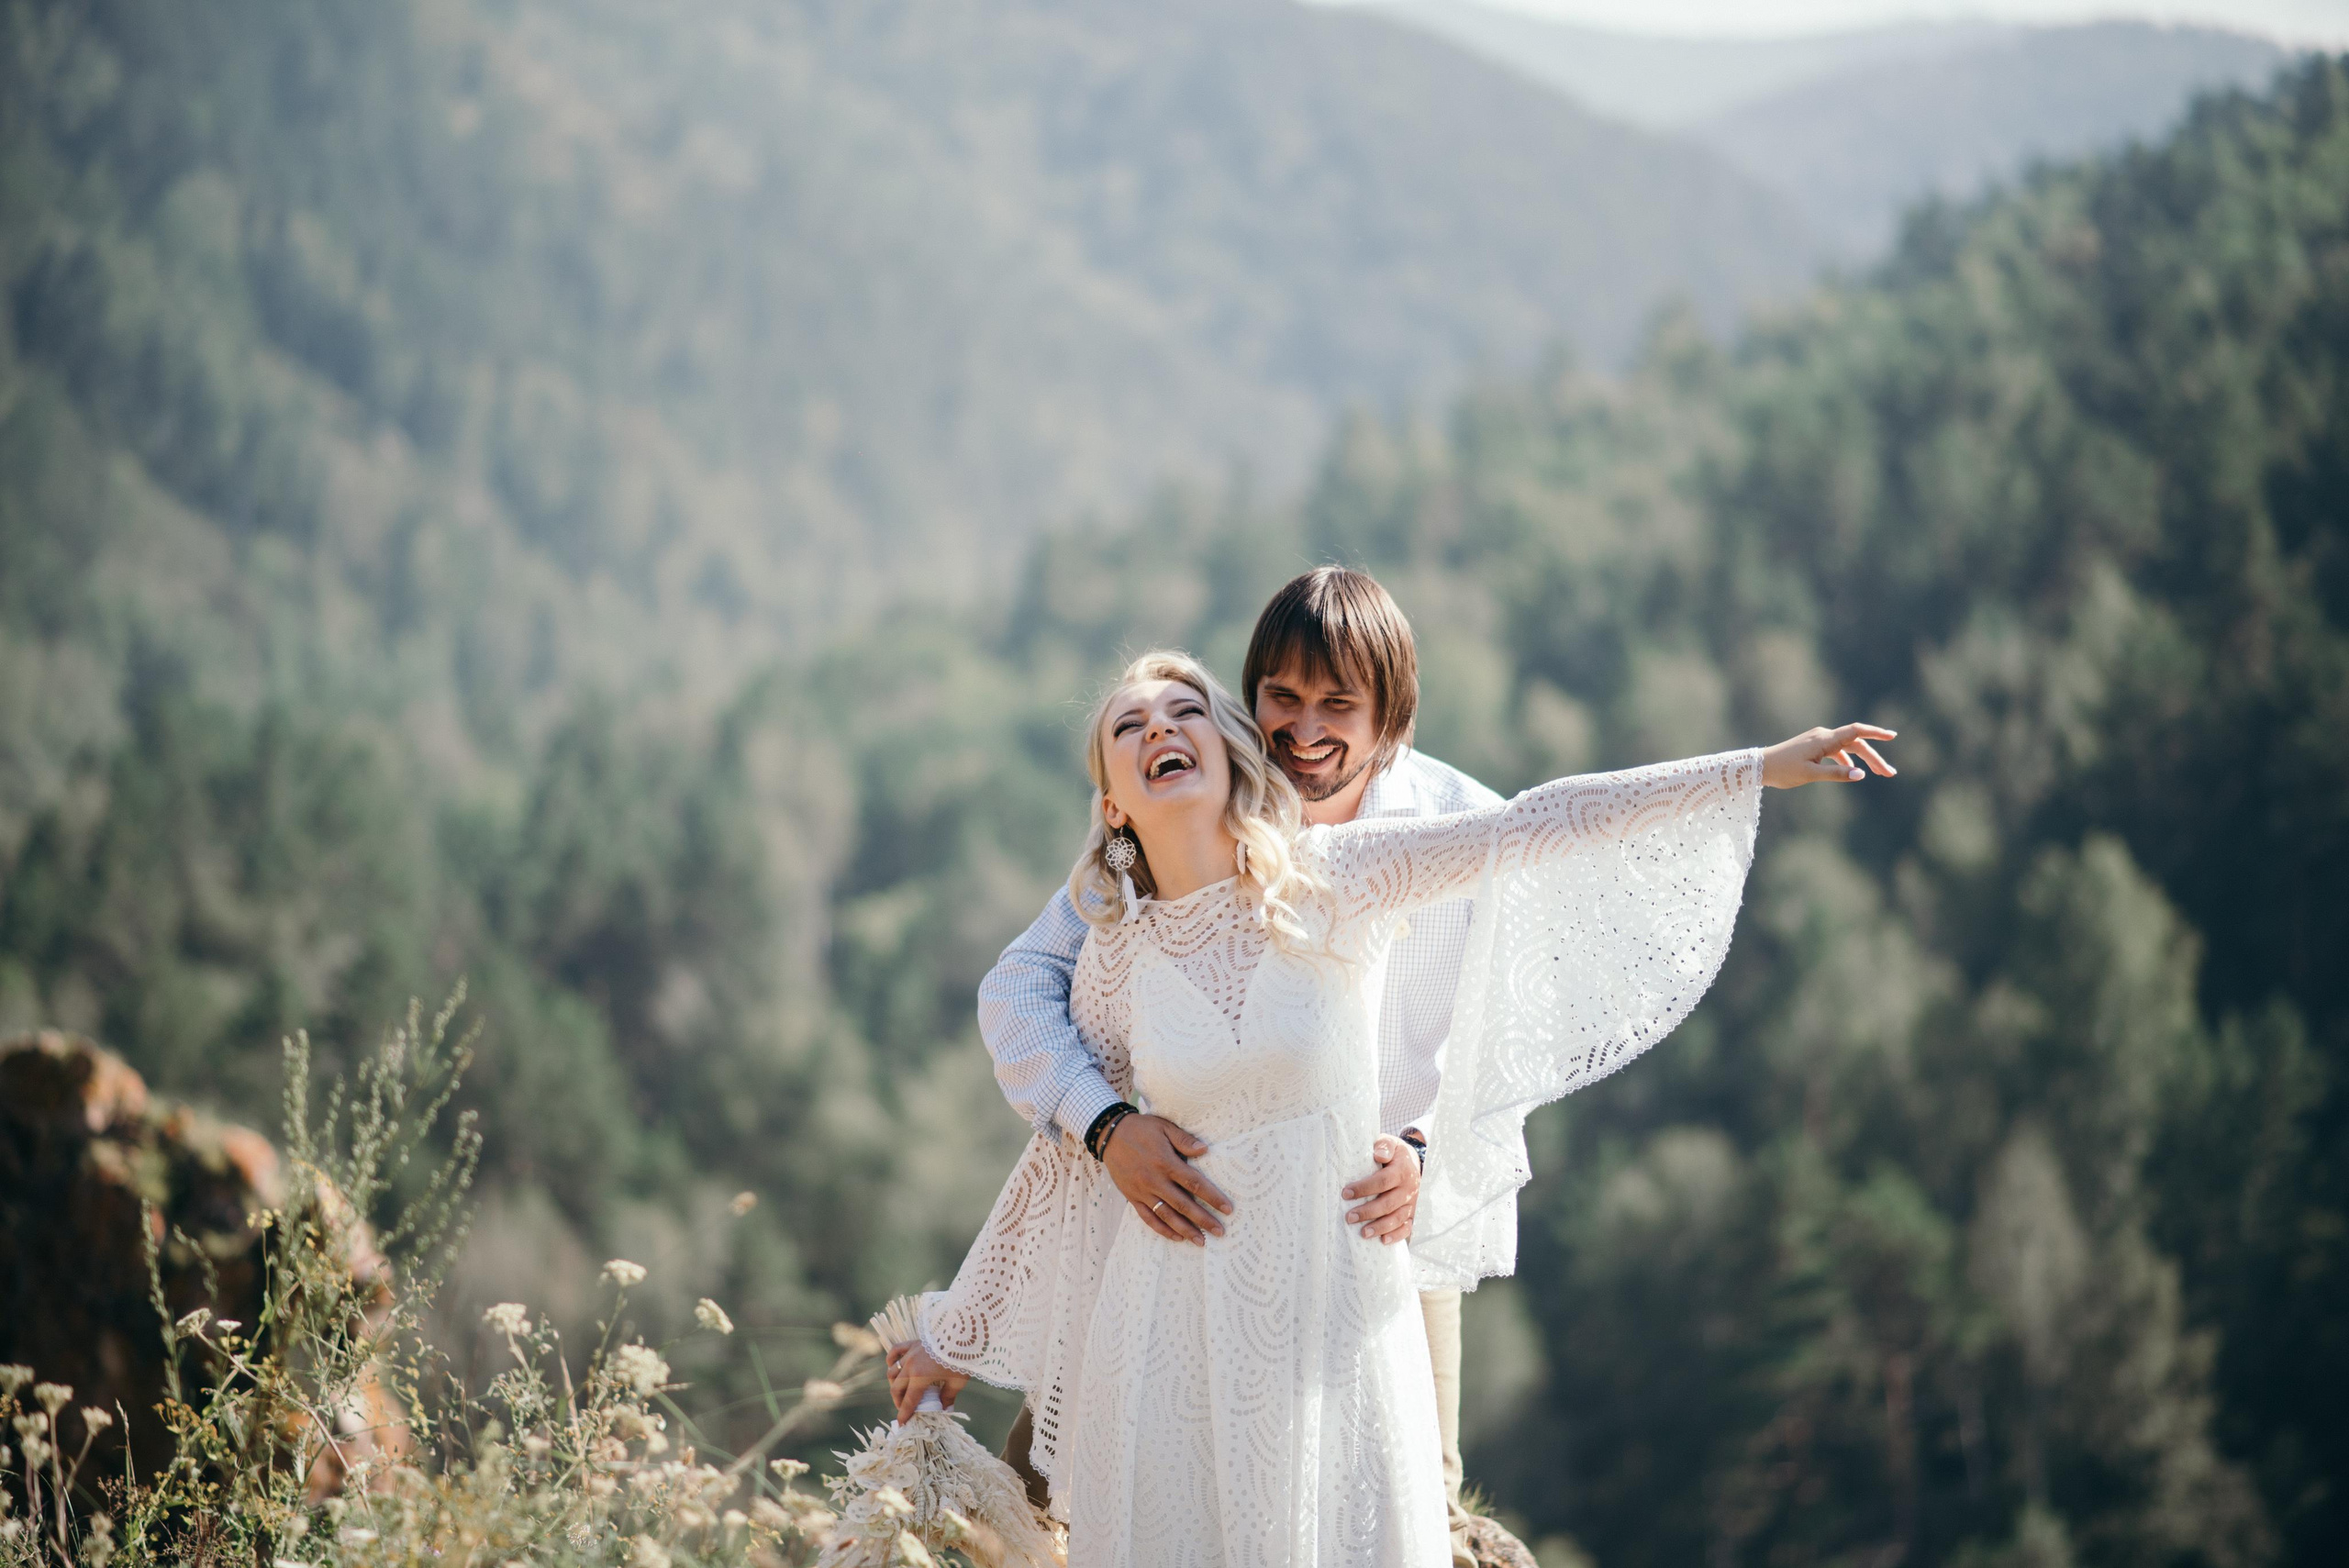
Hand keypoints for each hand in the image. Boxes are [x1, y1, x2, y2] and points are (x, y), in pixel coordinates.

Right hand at [885, 1341, 969, 1423]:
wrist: (963, 1331)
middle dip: (898, 1400)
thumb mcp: (957, 1381)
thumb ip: (948, 1396)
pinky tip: (894, 1365)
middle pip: (896, 1387)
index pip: (909, 1401)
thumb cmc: (961, 1358)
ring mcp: (910, 1353)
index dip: (904, 1414)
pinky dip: (892, 1359)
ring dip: (894, 1383)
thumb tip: (946, 1409)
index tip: (901, 1423)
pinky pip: (895, 1350)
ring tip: (900, 1389)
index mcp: (920, 1378)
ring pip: (893, 1371)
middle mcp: (910, 1366)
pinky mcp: (913, 1343)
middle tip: (904, 1407)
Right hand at [1103, 1112, 1233, 1243]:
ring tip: (1201, 1242)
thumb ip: (1184, 1139)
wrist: (1110, 1135)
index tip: (1227, 1209)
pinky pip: (1148, 1218)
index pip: (1194, 1183)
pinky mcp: (1133, 1197)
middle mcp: (1155, 1180)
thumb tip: (1205, 1150)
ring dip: (1185, 1230)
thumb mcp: (1164, 1127)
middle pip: (1183, 1205)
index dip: (1212, 1197)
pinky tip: (1176, 1237)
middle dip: (1203, 1220)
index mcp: (1165, 1162)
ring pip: (1166, 1215)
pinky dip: (1162, 1229)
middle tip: (1220, 1232)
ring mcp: (1142, 1191)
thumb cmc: (1141, 1129)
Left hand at [1342, 1134, 1419, 1243]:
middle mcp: (1409, 1188)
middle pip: (1388, 1203)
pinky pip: (1407, 1227)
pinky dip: (1397, 1235)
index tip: (1345, 1193)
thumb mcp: (1390, 1143)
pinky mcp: (1412, 1213)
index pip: (1382, 1181)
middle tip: (1349, 1217)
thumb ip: (1384, 1146)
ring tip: (1363, 1233)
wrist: (1412, 1161)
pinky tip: (1383, 1241)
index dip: (1364, 1188)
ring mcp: (1412, 1202)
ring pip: (1397, 1218)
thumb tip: (1378, 1154)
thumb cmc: (1393, 1153)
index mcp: (1402, 1170)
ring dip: (1380, 1227)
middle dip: (1368, 1212)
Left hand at [1761, 723, 1897, 788]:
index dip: (1876, 733)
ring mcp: (1819, 740)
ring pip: (1848, 748)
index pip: (1856, 731)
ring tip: (1879, 774)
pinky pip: (1837, 751)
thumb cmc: (1783, 770)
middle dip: (1874, 757)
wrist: (1760, 766)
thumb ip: (1836, 774)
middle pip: (1856, 743)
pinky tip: (1854, 770)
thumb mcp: (1810, 774)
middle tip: (1889, 773)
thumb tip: (1861, 774)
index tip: (1892, 736)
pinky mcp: (1814, 746)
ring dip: (1864, 760)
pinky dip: (1848, 760)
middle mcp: (1824, 735)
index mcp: (1824, 739)